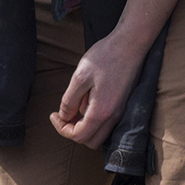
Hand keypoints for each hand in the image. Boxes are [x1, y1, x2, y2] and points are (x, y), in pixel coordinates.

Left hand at [50, 32, 144, 148]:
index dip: (62, 129)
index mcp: (102, 111)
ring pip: (99, 133)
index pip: (79, 136)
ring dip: (83, 125)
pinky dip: (93, 117)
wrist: (130, 43)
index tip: (54, 114)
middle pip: (91, 140)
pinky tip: (86, 98)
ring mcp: (121, 111)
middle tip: (63, 113)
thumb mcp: (79, 77)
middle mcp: (115, 116)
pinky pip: (106, 122)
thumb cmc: (105, 56)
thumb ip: (69, 101)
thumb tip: (64, 117)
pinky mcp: (123, 104)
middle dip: (73, 131)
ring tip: (75, 103)